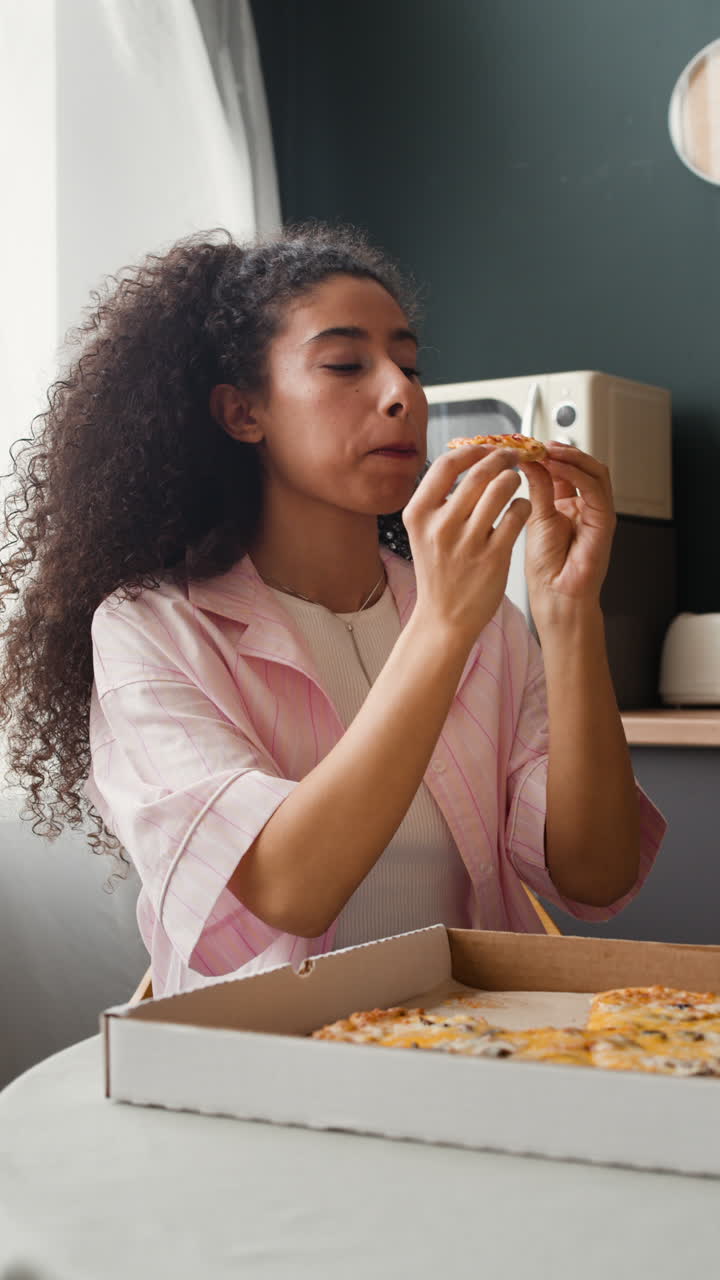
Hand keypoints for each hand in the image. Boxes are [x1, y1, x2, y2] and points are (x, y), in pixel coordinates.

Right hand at [403, 443, 530, 645]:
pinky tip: (519, 511)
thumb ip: (438, 498)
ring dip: (514, 480)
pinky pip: (517, 514)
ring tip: (514, 483)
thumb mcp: (424, 532)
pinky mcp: (493, 556)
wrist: (443, 618)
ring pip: (502, 488)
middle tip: (512, 456)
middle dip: (502, 458)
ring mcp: (468, 542)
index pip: (448, 464)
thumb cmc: (438, 571)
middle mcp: (440, 526)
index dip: (472, 450)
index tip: (486, 448)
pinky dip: (523, 506)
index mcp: (419, 514)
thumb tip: (467, 458)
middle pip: (480, 472)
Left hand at [518, 442, 615, 620]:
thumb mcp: (535, 518)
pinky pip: (596, 488)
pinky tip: (558, 466)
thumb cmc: (546, 568)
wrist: (557, 597)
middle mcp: (583, 504)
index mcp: (565, 503)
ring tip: (546, 450)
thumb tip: (529, 460)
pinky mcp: (605, 520)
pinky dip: (577, 473)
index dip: (546, 453)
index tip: (524, 444)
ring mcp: (596, 511)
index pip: (561, 468)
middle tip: (536, 443)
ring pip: (593, 470)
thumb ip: (537, 488)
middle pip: (580, 464)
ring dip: (570, 456)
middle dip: (559, 450)